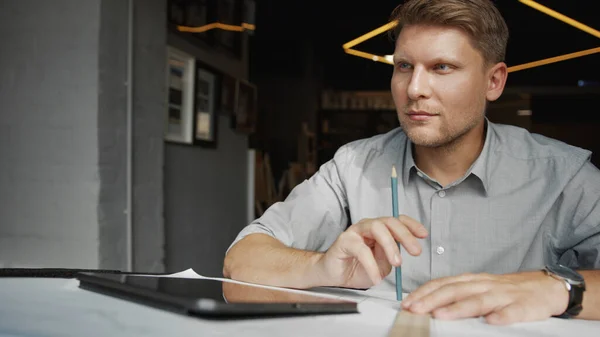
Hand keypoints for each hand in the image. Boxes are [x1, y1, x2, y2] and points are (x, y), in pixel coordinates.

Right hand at [315, 215, 427, 288]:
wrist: (334, 275)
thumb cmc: (357, 268)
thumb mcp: (382, 264)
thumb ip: (392, 256)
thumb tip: (402, 252)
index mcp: (379, 230)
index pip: (398, 221)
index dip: (412, 225)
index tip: (424, 235)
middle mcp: (368, 226)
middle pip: (389, 222)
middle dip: (405, 235)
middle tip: (416, 251)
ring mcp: (355, 232)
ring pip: (376, 228)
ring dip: (390, 245)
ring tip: (397, 263)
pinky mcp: (344, 241)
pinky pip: (361, 250)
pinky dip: (371, 265)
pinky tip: (376, 278)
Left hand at [402, 271, 569, 324]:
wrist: (543, 286)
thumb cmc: (505, 290)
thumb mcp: (478, 287)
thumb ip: (456, 293)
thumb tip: (427, 304)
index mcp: (472, 280)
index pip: (443, 284)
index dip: (424, 293)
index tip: (407, 303)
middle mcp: (484, 285)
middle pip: (455, 291)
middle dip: (432, 300)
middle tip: (415, 310)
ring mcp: (503, 295)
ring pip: (479, 300)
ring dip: (459, 308)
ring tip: (441, 316)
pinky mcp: (523, 306)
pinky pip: (512, 312)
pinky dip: (502, 316)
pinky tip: (492, 322)